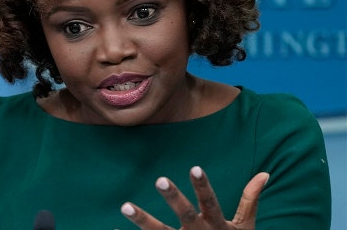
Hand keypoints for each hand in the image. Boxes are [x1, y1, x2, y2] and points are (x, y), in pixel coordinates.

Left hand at [120, 166, 269, 229]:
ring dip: (142, 220)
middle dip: (173, 198)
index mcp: (217, 225)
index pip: (210, 202)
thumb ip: (250, 200)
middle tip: (160, 178)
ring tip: (125, 205)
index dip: (203, 186)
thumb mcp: (246, 228)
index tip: (195, 167)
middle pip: (185, 215)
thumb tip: (265, 173)